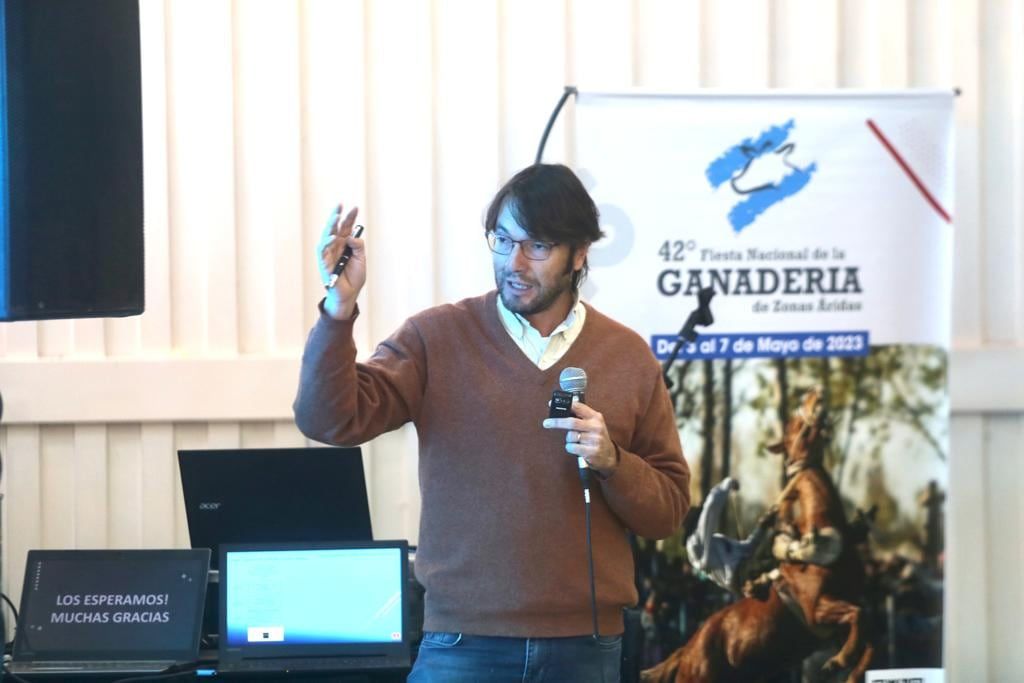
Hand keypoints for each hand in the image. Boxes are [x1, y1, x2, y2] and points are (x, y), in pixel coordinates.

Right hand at [316, 203, 364, 319]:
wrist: (349, 294)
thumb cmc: (354, 277)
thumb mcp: (361, 259)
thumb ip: (358, 246)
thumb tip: (352, 236)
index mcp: (345, 244)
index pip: (346, 227)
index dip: (350, 217)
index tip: (355, 207)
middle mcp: (335, 246)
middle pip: (335, 228)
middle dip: (337, 215)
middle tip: (340, 204)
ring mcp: (328, 253)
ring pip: (327, 235)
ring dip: (331, 225)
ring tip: (336, 216)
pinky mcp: (324, 262)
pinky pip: (323, 250)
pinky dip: (327, 243)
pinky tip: (333, 236)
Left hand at [542, 399, 619, 475]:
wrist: (609, 456)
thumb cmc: (596, 437)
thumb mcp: (593, 424)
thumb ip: (580, 417)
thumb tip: (561, 410)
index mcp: (596, 417)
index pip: (579, 407)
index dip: (565, 405)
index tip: (552, 404)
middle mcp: (596, 427)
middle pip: (572, 422)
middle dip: (557, 422)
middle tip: (546, 423)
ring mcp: (595, 440)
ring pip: (570, 436)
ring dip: (569, 439)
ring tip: (577, 441)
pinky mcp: (592, 452)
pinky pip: (572, 447)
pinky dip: (571, 448)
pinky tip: (578, 449)